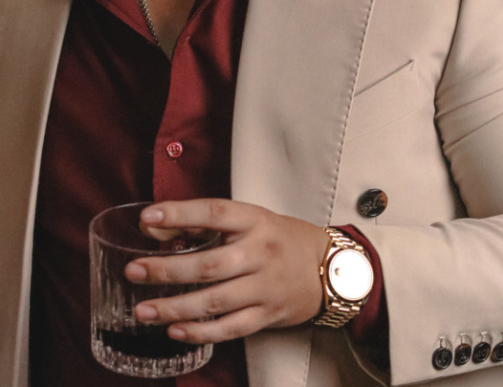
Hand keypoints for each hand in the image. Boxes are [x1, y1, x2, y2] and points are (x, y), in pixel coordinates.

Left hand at [124, 199, 328, 343]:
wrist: (327, 266)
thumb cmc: (278, 238)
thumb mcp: (250, 219)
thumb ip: (205, 223)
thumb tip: (153, 228)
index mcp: (255, 221)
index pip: (215, 213)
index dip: (181, 213)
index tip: (147, 216)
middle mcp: (261, 252)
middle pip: (210, 264)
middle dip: (167, 270)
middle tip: (133, 272)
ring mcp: (266, 286)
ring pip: (216, 301)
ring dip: (175, 307)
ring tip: (142, 311)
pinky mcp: (268, 314)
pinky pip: (231, 327)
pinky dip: (201, 332)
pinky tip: (175, 331)